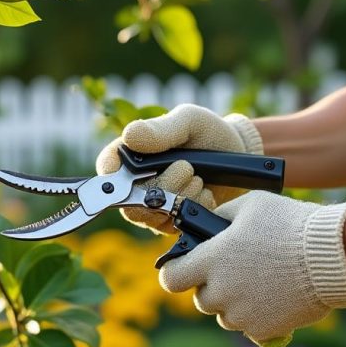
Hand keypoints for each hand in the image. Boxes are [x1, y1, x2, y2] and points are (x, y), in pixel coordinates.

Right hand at [96, 104, 262, 233]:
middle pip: (131, 202)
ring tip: (199, 178)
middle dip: (166, 186)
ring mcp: (153, 205)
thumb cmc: (209, 132)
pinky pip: (174, 225)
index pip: (107, 171)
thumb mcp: (188, 122)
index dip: (116, 179)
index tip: (141, 174)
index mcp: (131, 154)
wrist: (238, 154)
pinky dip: (193, 208)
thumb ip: (160, 130)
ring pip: (154, 216)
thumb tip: (130, 136)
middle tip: (188, 168)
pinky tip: (205, 193)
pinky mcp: (171, 219)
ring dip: (182, 197)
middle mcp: (136, 182)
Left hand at [159, 191, 345, 346]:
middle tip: (239, 270)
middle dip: (214, 286)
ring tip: (261, 282)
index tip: (187, 268)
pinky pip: (249, 327)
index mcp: (211, 260)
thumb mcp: (251, 205)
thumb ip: (221, 217)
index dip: (177, 272)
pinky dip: (258, 315)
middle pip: (202, 298)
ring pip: (225, 315)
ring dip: (235, 303)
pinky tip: (275, 295)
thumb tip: (207, 224)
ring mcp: (241, 314)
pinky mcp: (262, 330)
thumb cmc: (290, 224)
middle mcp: (220, 291)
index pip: (171, 277)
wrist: (332, 256)